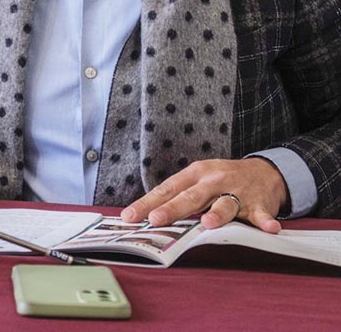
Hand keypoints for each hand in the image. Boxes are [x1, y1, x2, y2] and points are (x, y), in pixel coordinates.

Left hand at [120, 158, 287, 233]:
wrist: (264, 171)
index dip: (147, 203)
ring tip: (208, 223)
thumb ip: (178, 197)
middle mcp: (213, 181)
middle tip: (155, 219)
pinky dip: (265, 221)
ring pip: (225, 204)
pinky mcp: (260, 203)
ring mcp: (237, 191)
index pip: (167, 189)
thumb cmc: (222, 179)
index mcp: (194, 175)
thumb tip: (148, 215)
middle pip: (190, 196)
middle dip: (172, 209)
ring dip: (217, 213)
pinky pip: (262, 213)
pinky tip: (269, 228)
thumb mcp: (198, 180)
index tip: (130, 216)